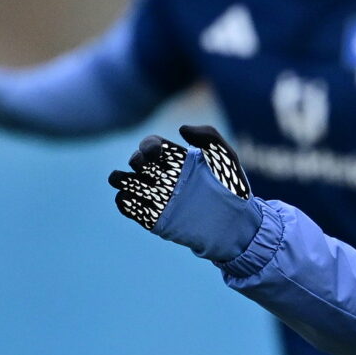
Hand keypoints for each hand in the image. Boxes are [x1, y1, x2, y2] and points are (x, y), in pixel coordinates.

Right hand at [107, 124, 257, 261]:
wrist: (235, 225)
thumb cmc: (233, 190)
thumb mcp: (226, 158)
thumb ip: (209, 137)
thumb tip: (181, 128)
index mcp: (177, 160)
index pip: (152, 146)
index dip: (148, 145)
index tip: (156, 152)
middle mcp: (164, 177)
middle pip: (138, 163)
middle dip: (136, 161)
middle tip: (142, 165)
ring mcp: (157, 198)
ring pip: (128, 183)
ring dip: (121, 179)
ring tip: (121, 179)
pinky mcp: (154, 219)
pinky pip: (131, 208)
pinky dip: (124, 202)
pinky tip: (127, 199)